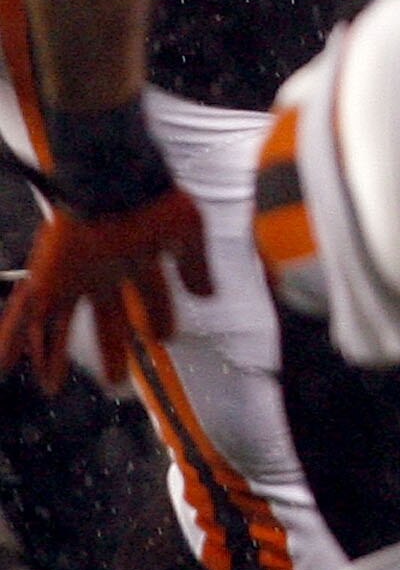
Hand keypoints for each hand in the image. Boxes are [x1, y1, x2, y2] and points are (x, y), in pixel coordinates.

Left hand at [0, 191, 210, 393]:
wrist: (117, 182)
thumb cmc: (153, 200)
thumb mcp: (188, 234)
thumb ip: (195, 265)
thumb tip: (208, 294)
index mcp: (136, 260)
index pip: (149, 296)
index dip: (157, 317)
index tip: (164, 337)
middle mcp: (103, 272)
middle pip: (106, 321)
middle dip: (112, 350)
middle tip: (116, 379)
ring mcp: (72, 278)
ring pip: (59, 325)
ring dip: (55, 357)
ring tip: (52, 387)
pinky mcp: (48, 279)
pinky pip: (27, 316)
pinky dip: (15, 342)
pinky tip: (7, 367)